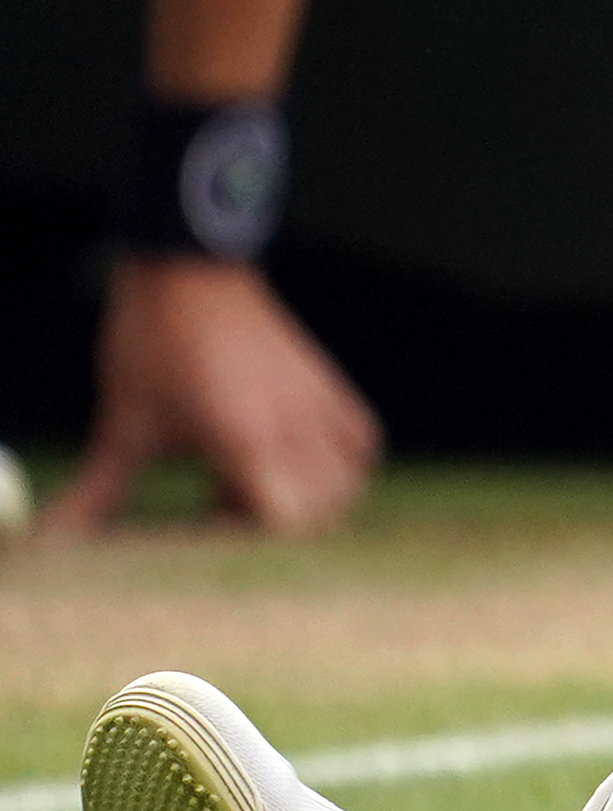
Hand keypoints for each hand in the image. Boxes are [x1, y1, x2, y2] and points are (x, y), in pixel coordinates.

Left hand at [52, 258, 382, 538]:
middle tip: (224, 505)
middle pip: (323, 511)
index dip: (250, 538)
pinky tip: (298, 457)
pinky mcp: (328, 383)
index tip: (205, 521)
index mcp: (245, 440)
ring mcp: (319, 402)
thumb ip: (98, 490)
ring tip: (262, 481)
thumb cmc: (153, 345)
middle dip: (279, 524)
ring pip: (350, 480)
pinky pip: (361, 440)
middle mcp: (295, 426)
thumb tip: (53, 534)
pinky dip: (344, 463)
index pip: (286, 521)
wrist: (189, 271)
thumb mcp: (123, 424)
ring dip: (315, 497)